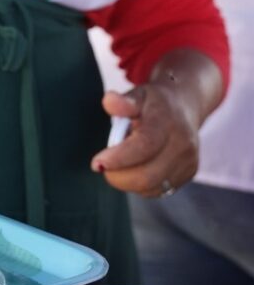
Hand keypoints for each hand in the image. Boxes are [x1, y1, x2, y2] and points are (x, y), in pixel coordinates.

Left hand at [90, 82, 200, 197]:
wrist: (185, 106)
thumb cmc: (155, 102)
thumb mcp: (138, 94)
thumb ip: (123, 101)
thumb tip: (108, 101)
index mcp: (167, 122)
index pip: (144, 146)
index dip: (119, 158)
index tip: (97, 163)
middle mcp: (182, 145)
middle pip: (147, 175)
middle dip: (118, 176)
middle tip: (102, 165)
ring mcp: (188, 162)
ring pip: (150, 187)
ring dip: (127, 181)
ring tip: (120, 161)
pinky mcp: (188, 174)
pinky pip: (157, 190)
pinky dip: (139, 185)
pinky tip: (135, 167)